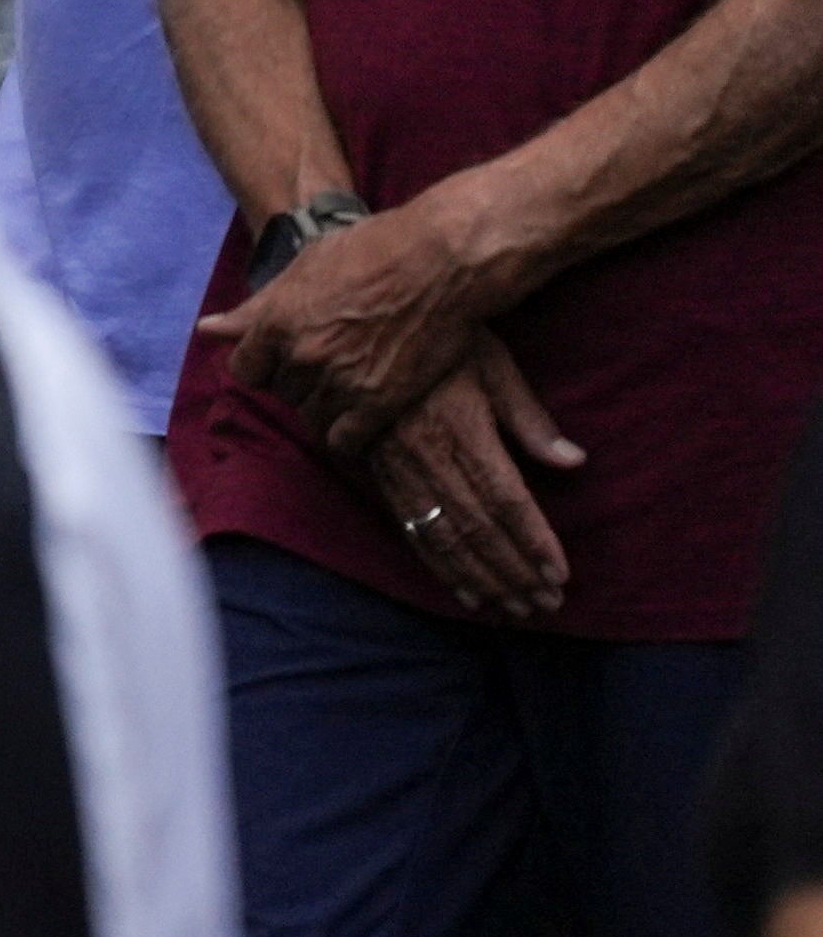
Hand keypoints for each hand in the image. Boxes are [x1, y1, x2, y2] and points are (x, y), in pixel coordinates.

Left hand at [197, 186, 508, 454]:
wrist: (441, 260)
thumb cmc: (372, 249)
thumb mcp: (304, 268)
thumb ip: (256, 307)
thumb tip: (207, 329)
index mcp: (277, 324)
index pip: (245, 371)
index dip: (264, 365)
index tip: (285, 357)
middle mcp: (302, 358)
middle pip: (283, 392)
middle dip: (299, 381)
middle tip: (330, 363)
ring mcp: (340, 382)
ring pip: (312, 417)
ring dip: (325, 406)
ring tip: (350, 385)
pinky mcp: (380, 403)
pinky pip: (345, 441)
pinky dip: (349, 435)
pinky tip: (363, 417)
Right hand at [359, 331, 581, 621]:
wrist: (361, 327)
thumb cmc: (441, 340)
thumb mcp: (492, 364)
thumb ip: (529, 418)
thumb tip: (574, 461)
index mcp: (462, 429)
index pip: (506, 499)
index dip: (533, 541)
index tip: (559, 575)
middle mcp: (429, 456)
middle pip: (478, 528)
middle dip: (514, 572)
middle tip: (546, 605)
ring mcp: (401, 469)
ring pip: (445, 537)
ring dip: (483, 578)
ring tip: (514, 609)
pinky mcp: (382, 474)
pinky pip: (412, 530)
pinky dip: (440, 566)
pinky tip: (467, 592)